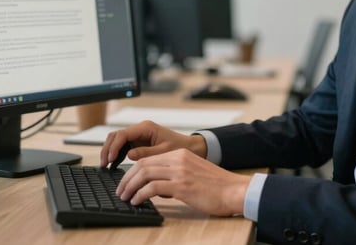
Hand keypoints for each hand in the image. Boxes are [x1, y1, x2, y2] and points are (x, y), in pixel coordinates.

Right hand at [100, 120, 206, 166]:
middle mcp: (140, 129)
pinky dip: (115, 153)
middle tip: (103, 164)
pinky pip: (122, 145)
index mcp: (146, 128)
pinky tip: (112, 164)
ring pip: (117, 140)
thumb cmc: (180, 148)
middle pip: (116, 135)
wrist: (190, 148)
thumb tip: (129, 155)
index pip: (123, 134)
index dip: (114, 146)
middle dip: (107, 148)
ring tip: (105, 165)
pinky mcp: (138, 143)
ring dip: (109, 151)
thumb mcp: (164, 152)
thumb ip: (146, 153)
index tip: (110, 159)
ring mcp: (138, 136)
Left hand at [116, 148, 251, 216]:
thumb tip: (157, 186)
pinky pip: (153, 187)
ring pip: (144, 174)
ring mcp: (180, 171)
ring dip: (130, 187)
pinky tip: (137, 201)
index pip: (149, 158)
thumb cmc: (217, 186)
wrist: (235, 190)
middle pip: (143, 164)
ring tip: (125, 197)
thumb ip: (176, 174)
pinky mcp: (182, 186)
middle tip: (121, 191)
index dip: (133, 171)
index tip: (126, 182)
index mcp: (181, 154)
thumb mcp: (194, 172)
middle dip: (127, 178)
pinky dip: (141, 195)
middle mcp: (179, 159)